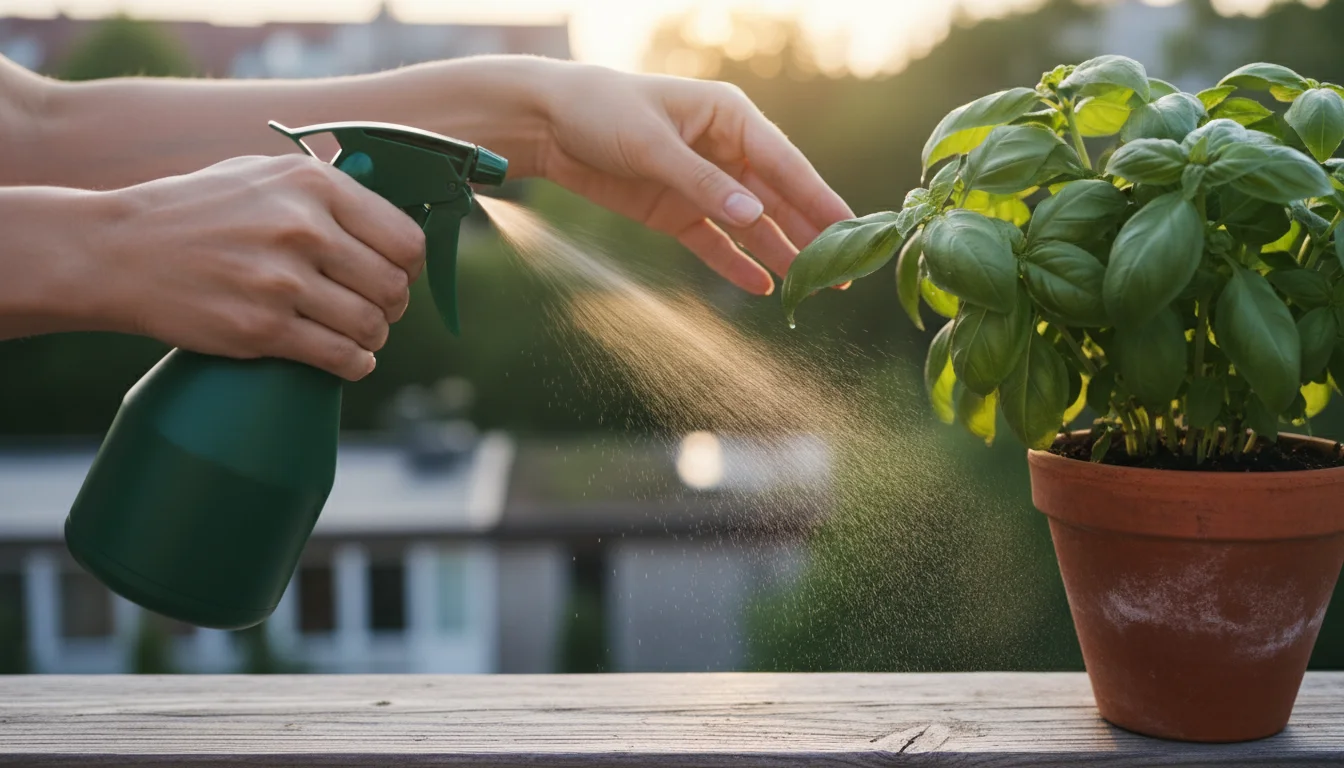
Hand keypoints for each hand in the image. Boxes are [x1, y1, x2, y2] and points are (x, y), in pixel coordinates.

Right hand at [96, 155, 424, 379]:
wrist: (120, 250)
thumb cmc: (201, 212)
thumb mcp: (265, 175)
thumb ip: (327, 194)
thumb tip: (390, 221)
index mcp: (314, 186)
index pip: (405, 239)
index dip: (408, 266)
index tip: (395, 274)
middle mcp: (303, 230)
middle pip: (394, 287)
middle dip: (392, 306)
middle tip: (375, 309)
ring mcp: (282, 282)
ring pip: (371, 326)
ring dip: (373, 337)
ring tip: (358, 334)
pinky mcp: (262, 329)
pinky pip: (340, 358)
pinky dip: (355, 364)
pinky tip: (348, 359)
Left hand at [534, 64, 853, 294]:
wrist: (546, 123)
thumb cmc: (601, 112)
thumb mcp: (652, 146)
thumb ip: (703, 184)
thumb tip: (753, 217)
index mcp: (730, 117)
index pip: (784, 163)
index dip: (818, 198)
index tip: (851, 227)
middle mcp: (725, 150)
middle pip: (776, 199)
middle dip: (809, 234)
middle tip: (844, 273)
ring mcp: (702, 184)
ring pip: (750, 224)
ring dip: (779, 253)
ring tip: (813, 287)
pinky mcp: (676, 211)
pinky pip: (714, 243)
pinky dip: (734, 263)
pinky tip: (762, 287)